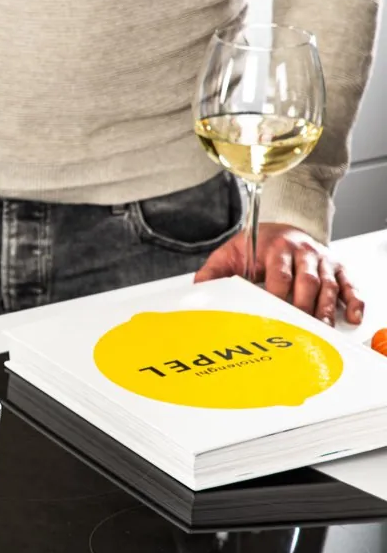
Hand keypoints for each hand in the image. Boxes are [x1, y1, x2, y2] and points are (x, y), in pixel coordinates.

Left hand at [195, 223, 363, 325]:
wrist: (282, 224)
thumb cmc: (256, 244)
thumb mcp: (231, 253)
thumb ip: (214, 271)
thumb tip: (198, 289)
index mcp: (275, 248)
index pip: (279, 274)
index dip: (277, 295)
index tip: (273, 313)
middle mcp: (302, 252)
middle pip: (307, 281)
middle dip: (303, 305)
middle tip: (300, 327)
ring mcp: (322, 260)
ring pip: (328, 285)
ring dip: (326, 308)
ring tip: (321, 328)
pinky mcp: (336, 267)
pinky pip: (348, 284)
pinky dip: (353, 300)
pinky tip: (350, 316)